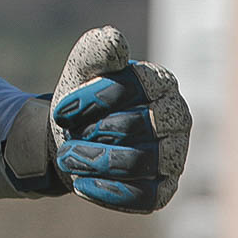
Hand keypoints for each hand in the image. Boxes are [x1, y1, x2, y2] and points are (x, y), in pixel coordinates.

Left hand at [49, 25, 189, 213]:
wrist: (75, 141)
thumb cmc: (85, 100)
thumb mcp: (82, 70)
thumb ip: (95, 50)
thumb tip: (115, 40)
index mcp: (161, 82)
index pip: (134, 87)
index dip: (93, 99)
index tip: (60, 111)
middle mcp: (177, 117)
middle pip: (137, 127)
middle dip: (92, 133)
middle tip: (65, 138)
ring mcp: (176, 155)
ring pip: (139, 163)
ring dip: (96, 162)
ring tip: (68, 159)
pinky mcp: (166, 188)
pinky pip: (145, 197)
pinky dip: (109, 192)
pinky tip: (82, 184)